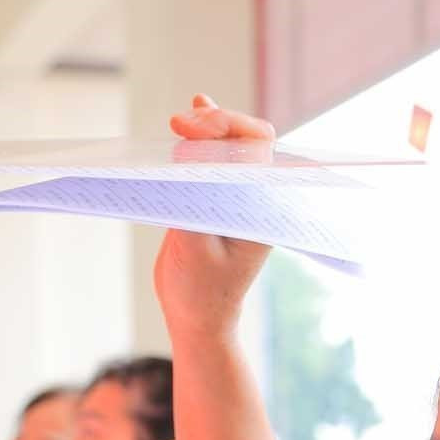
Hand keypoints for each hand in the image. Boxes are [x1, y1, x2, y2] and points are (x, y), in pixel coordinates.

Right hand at [154, 95, 276, 340]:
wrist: (196, 316)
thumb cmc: (201, 292)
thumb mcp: (193, 249)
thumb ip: (192, 204)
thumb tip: (186, 158)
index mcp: (260, 208)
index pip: (256, 149)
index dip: (226, 128)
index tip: (191, 129)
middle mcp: (253, 197)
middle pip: (245, 138)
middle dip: (215, 123)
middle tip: (179, 124)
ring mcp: (234, 196)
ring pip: (227, 144)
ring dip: (204, 128)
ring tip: (179, 123)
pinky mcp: (213, 197)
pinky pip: (210, 160)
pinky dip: (199, 139)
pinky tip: (187, 123)